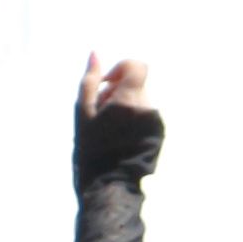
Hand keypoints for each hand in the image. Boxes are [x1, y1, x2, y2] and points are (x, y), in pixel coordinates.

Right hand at [72, 53, 162, 187]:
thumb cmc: (91, 152)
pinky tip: (119, 141)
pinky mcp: (159, 135)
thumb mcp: (83, 115)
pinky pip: (145, 118)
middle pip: (135, 85)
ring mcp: (157, 123)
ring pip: (139, 102)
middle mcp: (148, 108)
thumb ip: (89, 81)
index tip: (106, 84)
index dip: (120, 69)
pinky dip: (132, 122)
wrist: (109, 187)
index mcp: (130, 100)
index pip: (137, 66)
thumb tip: (95, 54)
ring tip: (108, 132)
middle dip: (117, 93)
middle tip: (100, 115)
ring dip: (124, 109)